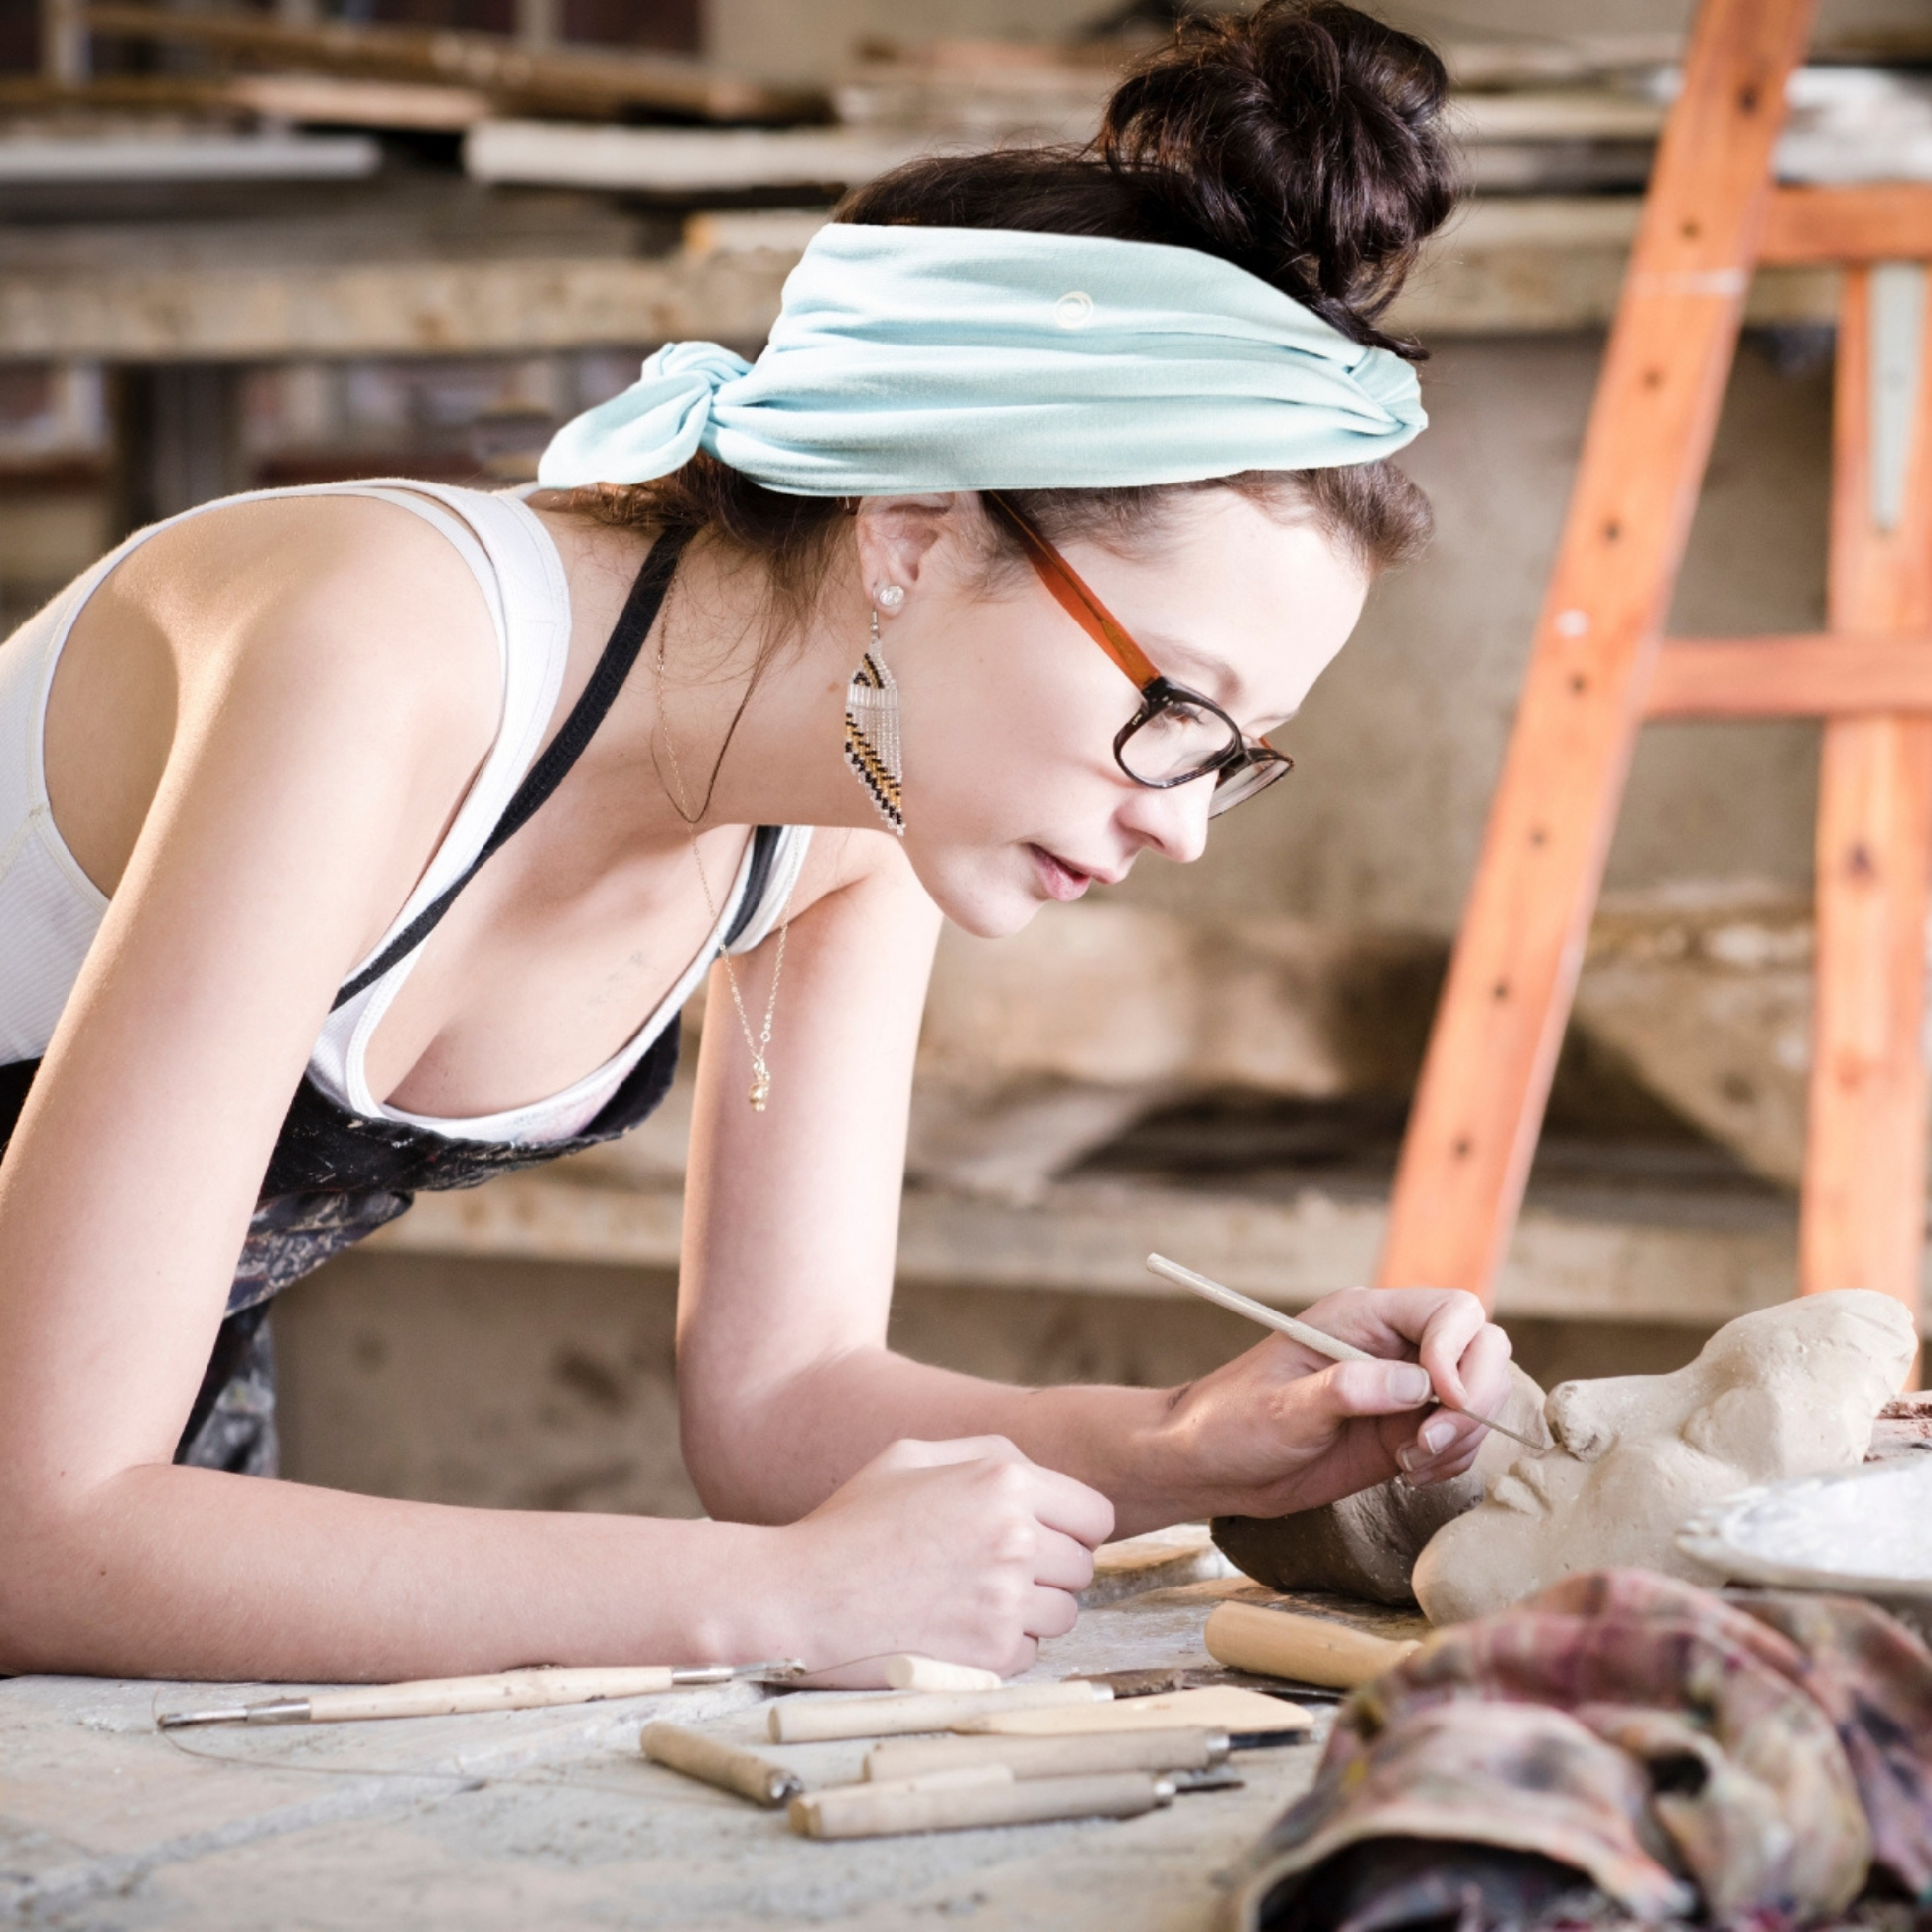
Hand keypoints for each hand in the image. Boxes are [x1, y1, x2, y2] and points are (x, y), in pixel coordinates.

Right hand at [770, 1436, 1114, 1684]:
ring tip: (972, 1599)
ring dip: (1031, 1611)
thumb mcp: (911, 1456)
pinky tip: (954, 1628)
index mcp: (1003, 1480)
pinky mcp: (992, 1655)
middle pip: (1082, 1566)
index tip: (1043, 1537)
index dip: (1071, 1527)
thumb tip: (1040, 1474)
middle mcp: (1015, 1538)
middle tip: (995, 1570)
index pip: (1095, 1514)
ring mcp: (1006, 1600)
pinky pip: (1030, 1653)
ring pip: (1064, 1614)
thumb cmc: (850, 1523)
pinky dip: (1003, 1647)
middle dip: (1050, 1569)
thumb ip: (985, 1453)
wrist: (798, 1598)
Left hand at [1147, 1287, 1513, 1521]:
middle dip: (1475, 1398)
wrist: (1214, 1466)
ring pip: (1478, 1397)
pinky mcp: (1406, 1430)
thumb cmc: (1234, 1424)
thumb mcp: (1282, 1408)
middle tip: (1429, 1443)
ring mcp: (1404, 1388)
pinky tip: (1408, 1474)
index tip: (1444, 1399)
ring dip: (1462, 1437)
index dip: (1460, 1351)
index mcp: (1363, 1317)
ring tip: (1410, 1464)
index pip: (1450, 1310)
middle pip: (1482, 1348)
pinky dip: (1451, 1460)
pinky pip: (1459, 1438)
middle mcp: (1393, 1345)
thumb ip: (1346, 1391)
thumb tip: (1414, 1384)